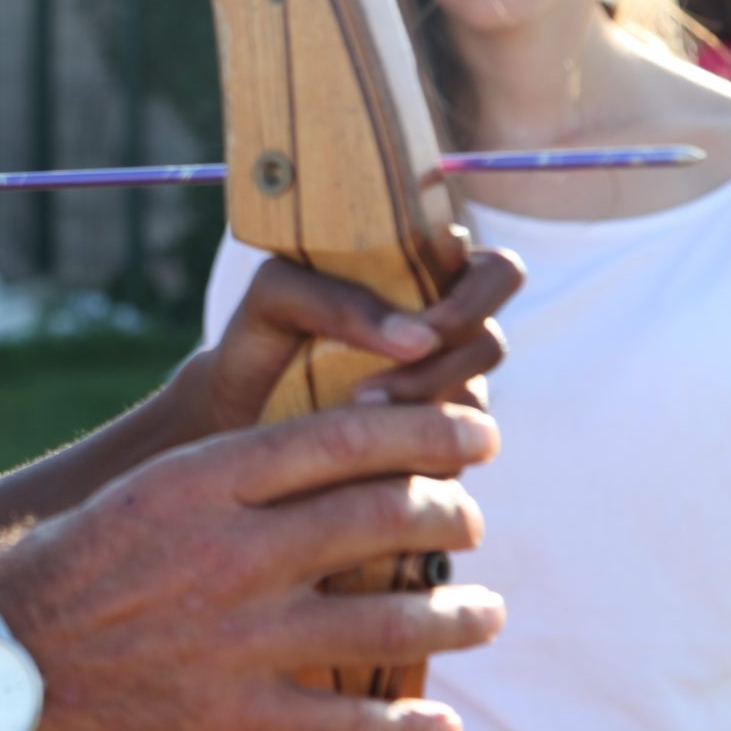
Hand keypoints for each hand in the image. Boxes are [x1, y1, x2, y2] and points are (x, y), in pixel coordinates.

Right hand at [0, 402, 503, 730]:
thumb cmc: (55, 573)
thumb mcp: (133, 497)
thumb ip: (219, 484)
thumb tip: (314, 469)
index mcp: (200, 480)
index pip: (342, 438)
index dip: (425, 431)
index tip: (473, 435)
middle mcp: (233, 549)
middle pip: (384, 515)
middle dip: (452, 513)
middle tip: (473, 520)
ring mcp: (242, 638)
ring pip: (393, 617)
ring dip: (459, 615)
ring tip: (486, 614)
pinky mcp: (238, 719)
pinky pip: (354, 722)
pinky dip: (410, 725)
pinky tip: (440, 725)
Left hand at [168, 241, 522, 440]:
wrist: (232, 411)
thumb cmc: (260, 337)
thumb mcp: (278, 296)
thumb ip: (339, 298)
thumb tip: (419, 340)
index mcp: (425, 280)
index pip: (497, 273)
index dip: (478, 294)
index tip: (427, 321)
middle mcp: (447, 339)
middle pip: (491, 345)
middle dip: (441, 367)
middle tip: (372, 387)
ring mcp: (448, 397)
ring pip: (477, 406)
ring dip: (420, 411)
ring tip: (355, 411)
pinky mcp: (434, 451)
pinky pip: (454, 456)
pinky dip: (413, 452)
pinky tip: (364, 453)